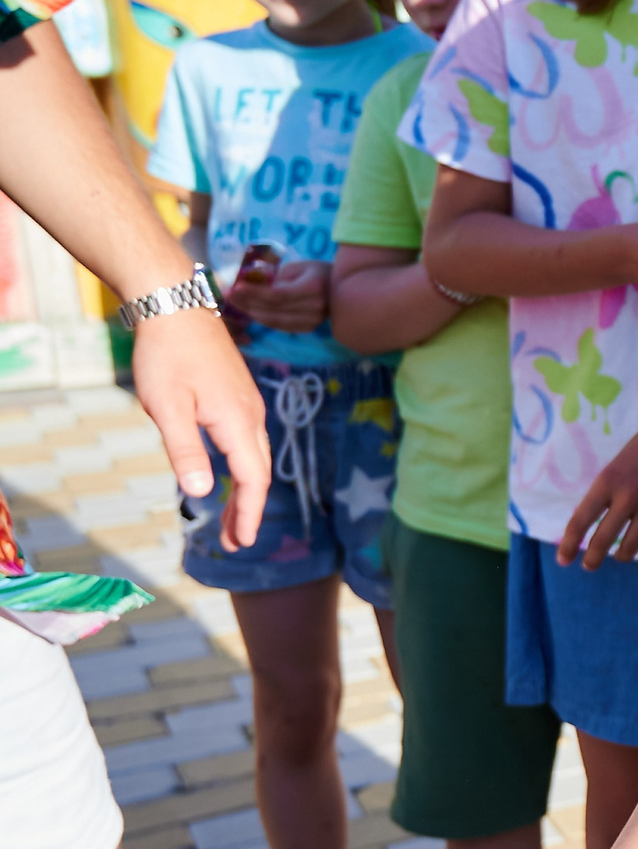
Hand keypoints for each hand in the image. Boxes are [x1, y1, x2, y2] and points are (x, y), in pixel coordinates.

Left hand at [129, 308, 270, 551]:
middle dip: (247, 508)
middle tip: (232, 540)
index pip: (253, 479)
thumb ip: (186, 451)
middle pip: (260, 471)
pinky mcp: (239, 394)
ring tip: (229, 514)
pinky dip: (243, 464)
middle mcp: (252, 414)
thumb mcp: (167, 408)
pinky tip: (228, 470)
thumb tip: (203, 491)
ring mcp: (248, 402)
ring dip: (245, 488)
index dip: (248, 513)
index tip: (240, 543)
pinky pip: (250, 439)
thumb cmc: (166, 356)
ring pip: (256, 455)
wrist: (174, 306)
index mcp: (237, 422)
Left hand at [224, 258, 330, 332]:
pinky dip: (263, 319)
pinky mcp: (309, 328)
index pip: (278, 295)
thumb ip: (275, 278)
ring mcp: (314, 320)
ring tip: (236, 303)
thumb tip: (249, 286)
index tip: (235, 287)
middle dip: (247, 302)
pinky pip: (280, 326)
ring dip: (252, 312)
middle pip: (273, 309)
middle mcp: (315, 307)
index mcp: (313, 287)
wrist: (340, 288)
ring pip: (274, 320)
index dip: (255, 293)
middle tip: (229, 295)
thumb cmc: (315, 271)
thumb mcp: (296, 267)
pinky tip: (251, 310)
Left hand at [559, 387, 637, 567]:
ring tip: (620, 554)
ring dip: (622, 555)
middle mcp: (628, 496)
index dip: (568, 544)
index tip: (563, 560)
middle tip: (589, 566)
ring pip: (631, 546)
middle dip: (592, 559)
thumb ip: (607, 493)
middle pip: (603, 539)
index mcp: (608, 481)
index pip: (581, 519)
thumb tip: (596, 524)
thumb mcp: (617, 465)